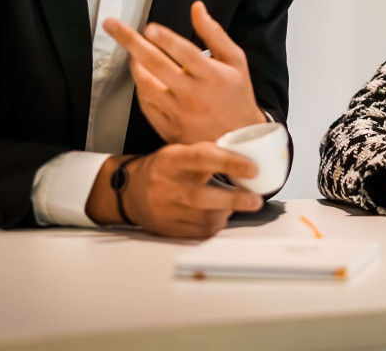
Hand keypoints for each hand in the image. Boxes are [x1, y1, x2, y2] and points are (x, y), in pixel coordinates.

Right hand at [87, 144, 263, 237]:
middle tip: (255, 200)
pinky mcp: (171, 229)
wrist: (130, 192)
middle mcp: (169, 186)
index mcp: (172, 160)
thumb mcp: (180, 153)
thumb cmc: (162, 169)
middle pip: (203, 196)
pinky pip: (202, 231)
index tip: (252, 169)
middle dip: (234, 199)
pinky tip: (216, 214)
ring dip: (226, 211)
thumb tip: (246, 160)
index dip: (230, 163)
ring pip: (206, 216)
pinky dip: (215, 223)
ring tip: (232, 203)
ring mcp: (168, 210)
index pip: (203, 158)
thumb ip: (207, 156)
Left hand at [104, 1, 265, 143]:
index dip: (166, 39)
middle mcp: (193, 95)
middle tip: (112, 25)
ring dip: (134, 64)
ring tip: (131, 52)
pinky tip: (142, 76)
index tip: (149, 27)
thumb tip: (197, 8)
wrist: (238, 139)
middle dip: (131, 42)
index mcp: (212, 76)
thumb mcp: (235, 60)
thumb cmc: (236, 95)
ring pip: (145, 85)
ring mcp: (179, 113)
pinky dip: (140, 87)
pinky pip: (145, 104)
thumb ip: (214, 33)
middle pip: (156, 65)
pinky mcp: (169, 127)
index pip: (186, 53)